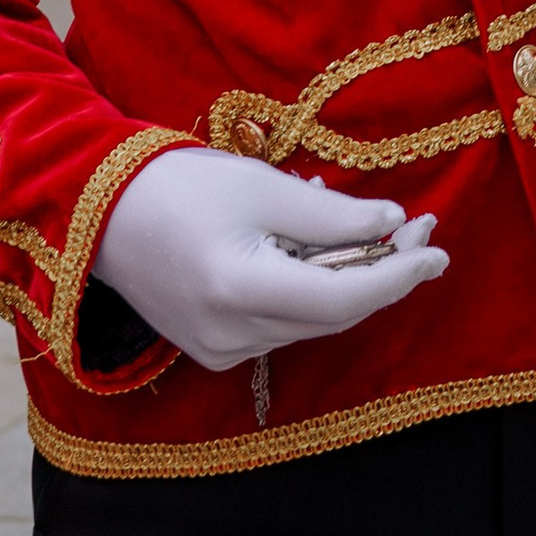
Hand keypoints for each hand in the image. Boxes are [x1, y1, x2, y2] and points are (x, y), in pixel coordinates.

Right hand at [95, 149, 446, 372]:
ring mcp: (220, 349)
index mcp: (242, 293)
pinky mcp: (212, 347)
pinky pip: (281, 319)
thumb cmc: (178, 186)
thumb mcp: (263, 187)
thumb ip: (333, 215)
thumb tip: (392, 223)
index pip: (344, 300)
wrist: (96, 212)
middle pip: (332, 312)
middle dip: (382, 270)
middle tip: (419, 225)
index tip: (439, 250)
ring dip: (346, 274)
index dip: (398, 275)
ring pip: (310, 317)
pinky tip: (314, 240)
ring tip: (367, 221)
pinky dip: (308, 283)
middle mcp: (233, 336)